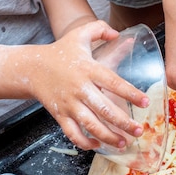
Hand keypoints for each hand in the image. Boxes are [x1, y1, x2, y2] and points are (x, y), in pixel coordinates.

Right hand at [28, 20, 148, 149]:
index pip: (113, 83)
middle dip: (123, 122)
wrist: (31, 67)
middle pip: (104, 109)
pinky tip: (98, 145)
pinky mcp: (59, 114)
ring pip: (90, 125)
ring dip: (108, 136)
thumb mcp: (80, 34)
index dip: (130, 93)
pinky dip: (85, 142)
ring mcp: (69, 103)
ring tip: (124, 142)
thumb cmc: (61, 52)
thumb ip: (99, 29)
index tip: (144, 102)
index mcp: (88, 69)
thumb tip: (119, 33)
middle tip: (139, 130)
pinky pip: (72, 133)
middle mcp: (80, 88)